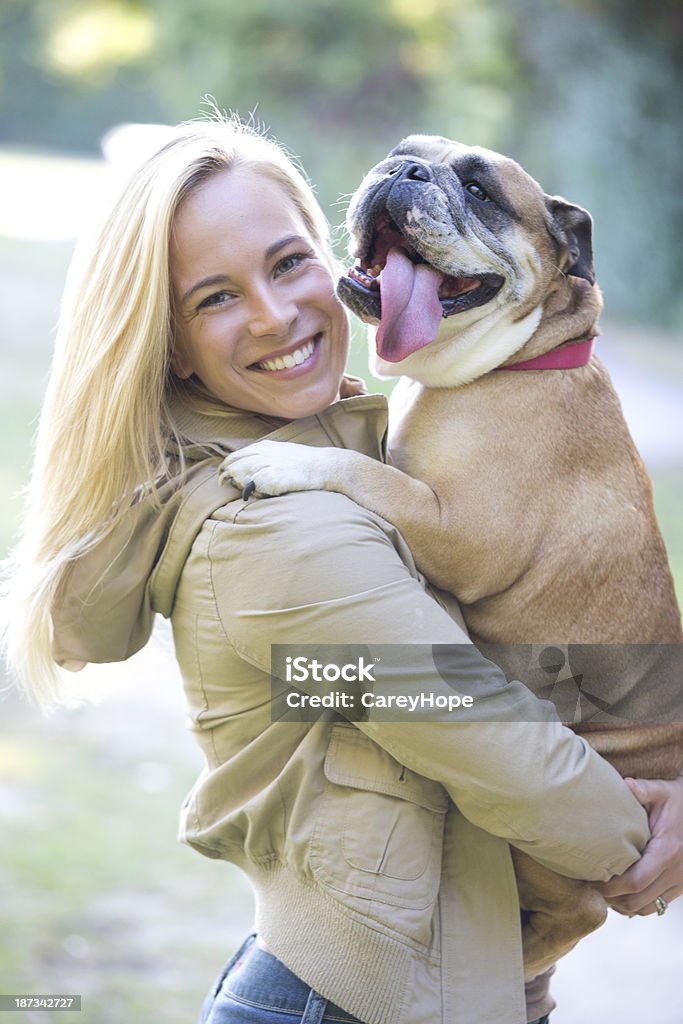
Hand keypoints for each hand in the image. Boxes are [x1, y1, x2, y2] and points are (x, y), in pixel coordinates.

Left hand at [220, 440, 332, 497]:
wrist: (327, 466)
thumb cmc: (308, 463)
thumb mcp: (285, 453)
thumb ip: (269, 457)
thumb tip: (255, 469)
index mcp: (266, 447)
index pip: (238, 454)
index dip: (228, 464)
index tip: (224, 473)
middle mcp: (265, 454)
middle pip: (234, 462)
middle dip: (225, 473)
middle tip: (222, 483)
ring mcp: (269, 465)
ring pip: (240, 471)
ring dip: (235, 481)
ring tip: (238, 489)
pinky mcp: (274, 478)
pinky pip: (252, 484)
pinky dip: (249, 490)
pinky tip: (252, 494)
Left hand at [595, 775, 682, 916]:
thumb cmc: (678, 800)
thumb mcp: (662, 791)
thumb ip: (645, 789)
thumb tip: (627, 784)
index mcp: (668, 851)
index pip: (635, 881)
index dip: (610, 887)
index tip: (591, 881)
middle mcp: (676, 871)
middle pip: (637, 900)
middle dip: (612, 899)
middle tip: (590, 889)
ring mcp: (680, 882)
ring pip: (646, 908)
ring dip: (623, 905)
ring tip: (603, 893)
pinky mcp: (681, 887)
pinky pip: (657, 906)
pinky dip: (637, 906)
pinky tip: (621, 895)